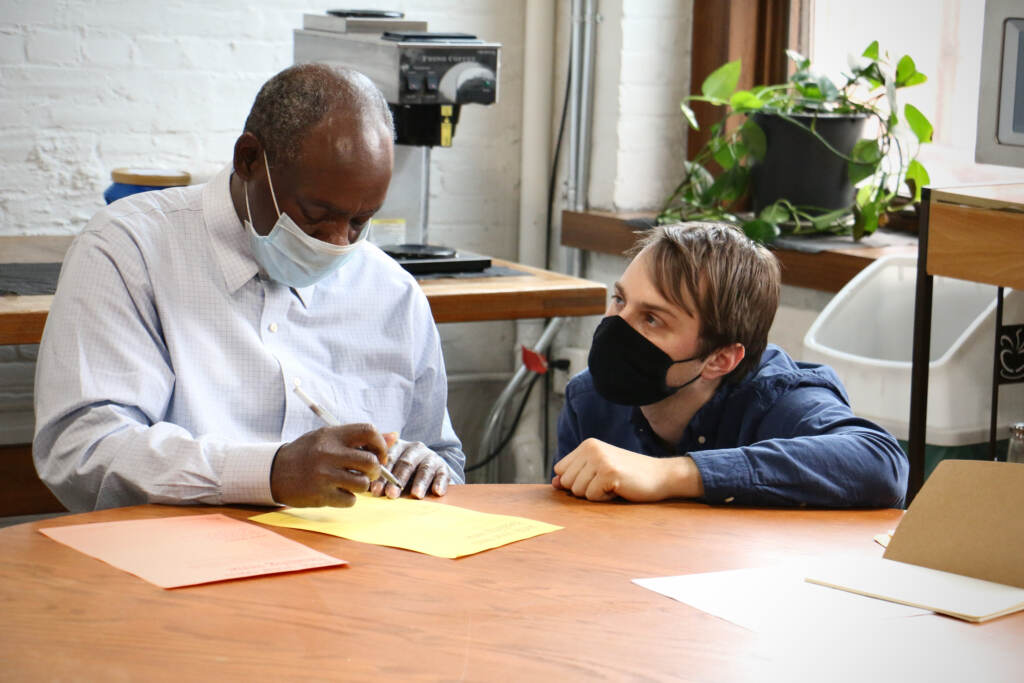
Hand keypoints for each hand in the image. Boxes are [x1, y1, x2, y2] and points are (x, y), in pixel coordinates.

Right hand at [270, 423, 390, 507]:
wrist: (273, 472)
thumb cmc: (307, 453)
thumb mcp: (329, 438)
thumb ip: (360, 438)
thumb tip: (395, 436)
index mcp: (332, 435)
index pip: (368, 432)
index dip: (381, 444)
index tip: (379, 454)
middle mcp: (328, 453)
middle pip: (371, 462)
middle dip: (376, 470)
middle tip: (370, 473)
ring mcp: (324, 475)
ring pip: (363, 484)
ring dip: (362, 486)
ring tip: (350, 483)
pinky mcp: (320, 495)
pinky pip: (350, 500)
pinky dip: (349, 499)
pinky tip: (337, 493)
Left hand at [369, 438, 449, 498]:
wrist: (428, 470)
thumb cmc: (400, 473)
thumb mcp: (388, 467)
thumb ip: (375, 470)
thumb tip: (359, 480)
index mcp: (398, 446)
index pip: (389, 459)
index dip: (382, 475)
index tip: (375, 491)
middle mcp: (415, 449)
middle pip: (406, 463)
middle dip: (398, 480)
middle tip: (391, 494)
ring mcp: (430, 457)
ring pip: (424, 468)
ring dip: (420, 482)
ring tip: (416, 495)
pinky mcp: (443, 467)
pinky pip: (442, 474)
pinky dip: (440, 482)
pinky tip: (437, 492)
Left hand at [551, 438, 703, 501]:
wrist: (660, 475)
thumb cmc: (629, 475)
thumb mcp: (599, 470)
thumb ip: (576, 474)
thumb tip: (554, 482)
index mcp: (587, 445)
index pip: (561, 469)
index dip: (575, 480)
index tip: (595, 478)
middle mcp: (591, 448)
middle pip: (567, 482)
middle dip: (585, 489)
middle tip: (606, 482)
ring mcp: (600, 460)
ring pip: (578, 491)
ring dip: (595, 494)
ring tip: (613, 484)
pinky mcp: (609, 473)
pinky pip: (592, 496)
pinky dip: (604, 498)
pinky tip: (619, 489)